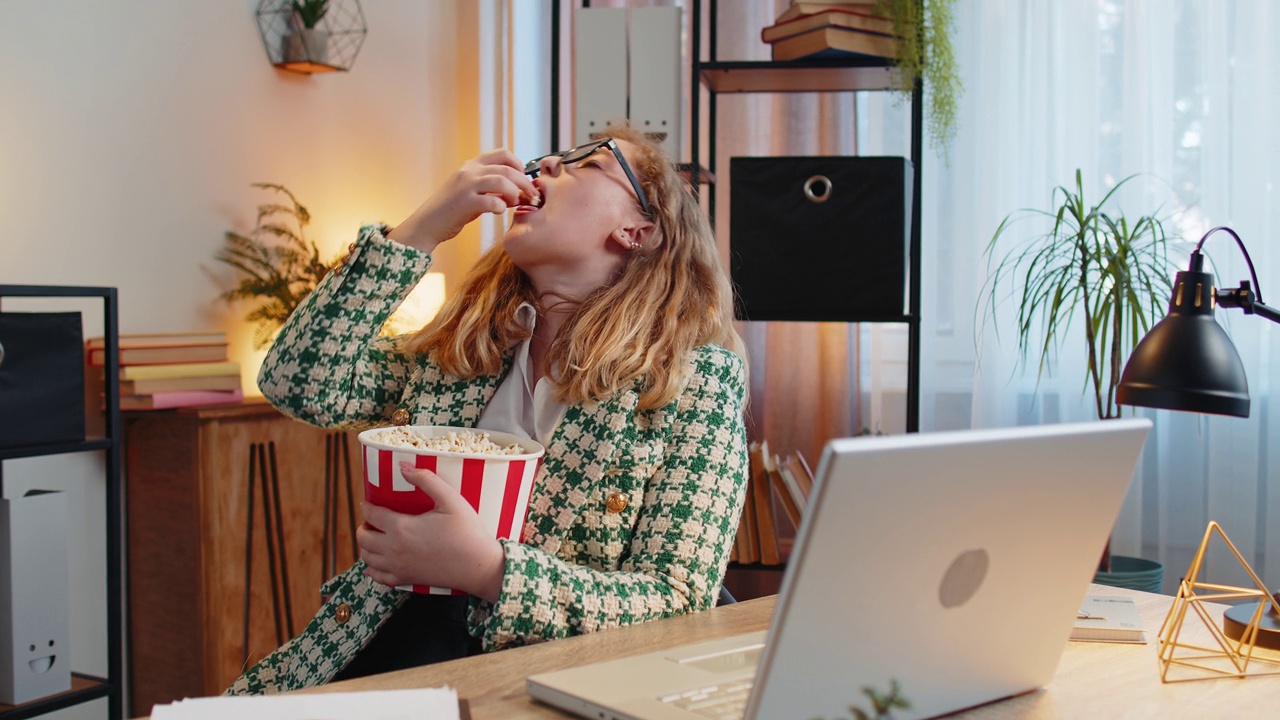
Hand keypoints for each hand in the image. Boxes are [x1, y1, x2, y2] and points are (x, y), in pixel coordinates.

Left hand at [357, 461, 506, 601]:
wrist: (479, 566)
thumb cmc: (468, 532)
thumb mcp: (451, 499)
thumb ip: (427, 480)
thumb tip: (404, 467)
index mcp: (402, 527)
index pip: (372, 515)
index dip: (367, 506)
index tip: (368, 502)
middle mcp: (394, 549)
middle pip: (363, 538)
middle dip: (364, 526)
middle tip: (373, 520)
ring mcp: (399, 567)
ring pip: (367, 558)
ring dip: (366, 546)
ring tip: (376, 537)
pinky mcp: (406, 579)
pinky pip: (378, 577)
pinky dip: (372, 569)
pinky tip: (378, 562)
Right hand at [387, 149, 535, 254]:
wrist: (428, 223)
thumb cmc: (453, 210)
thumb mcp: (473, 192)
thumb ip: (493, 189)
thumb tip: (519, 192)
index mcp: (472, 165)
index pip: (503, 154)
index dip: (519, 165)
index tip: (524, 178)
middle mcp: (469, 171)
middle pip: (507, 169)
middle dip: (524, 182)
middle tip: (531, 195)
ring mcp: (466, 186)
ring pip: (501, 181)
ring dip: (514, 193)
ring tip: (515, 203)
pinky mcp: (464, 202)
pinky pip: (491, 201)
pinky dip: (500, 207)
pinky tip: (499, 212)